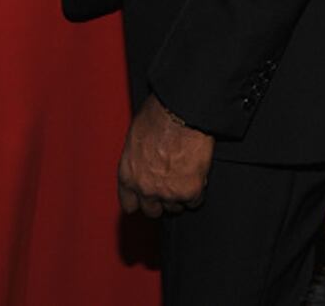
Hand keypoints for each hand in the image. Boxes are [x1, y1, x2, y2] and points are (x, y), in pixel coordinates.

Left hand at [118, 94, 213, 217]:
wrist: (180, 113)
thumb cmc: (157, 116)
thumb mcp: (135, 137)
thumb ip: (137, 160)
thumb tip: (143, 164)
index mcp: (128, 174)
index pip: (129, 203)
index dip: (138, 200)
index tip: (144, 199)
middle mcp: (145, 188)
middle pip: (152, 210)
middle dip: (159, 201)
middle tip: (168, 185)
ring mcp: (168, 193)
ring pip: (175, 207)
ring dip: (179, 195)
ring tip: (183, 172)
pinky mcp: (190, 193)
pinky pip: (194, 201)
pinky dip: (196, 190)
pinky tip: (195, 173)